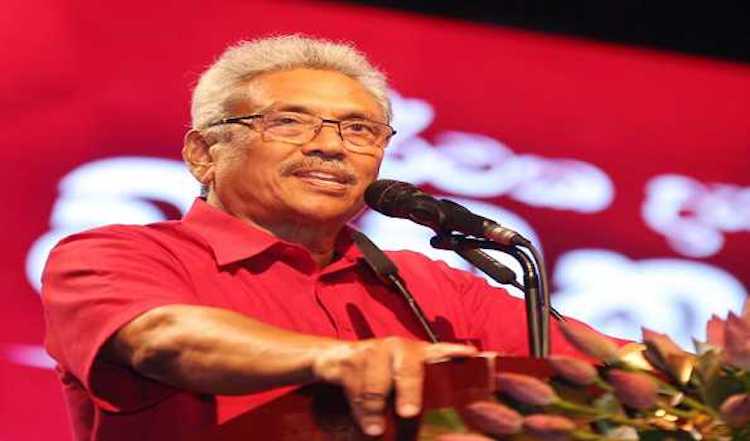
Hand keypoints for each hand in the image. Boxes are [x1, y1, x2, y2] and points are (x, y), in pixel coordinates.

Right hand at [311, 337, 477, 435]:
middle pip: (408, 368)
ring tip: (376, 429)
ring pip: (377, 380)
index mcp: (416, 353)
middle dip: (409, 391)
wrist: (337, 358)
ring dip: (375, 407)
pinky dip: (359, 407)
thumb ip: (420, 394)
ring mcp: (374, 350)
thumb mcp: (399, 379)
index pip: (440, 351)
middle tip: (409, 413)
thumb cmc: (377, 374)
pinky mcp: (351, 358)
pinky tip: (365, 422)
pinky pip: (355, 384)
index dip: (454, 352)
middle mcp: (397, 347)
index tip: (469, 355)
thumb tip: (440, 427)